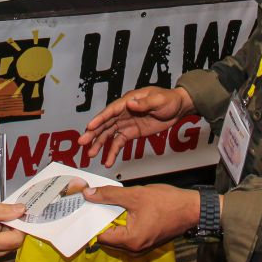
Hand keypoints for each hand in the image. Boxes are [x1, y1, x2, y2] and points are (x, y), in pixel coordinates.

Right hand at [77, 86, 194, 166]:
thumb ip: (145, 103)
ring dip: (99, 144)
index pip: (111, 111)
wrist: (179, 108)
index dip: (99, 119)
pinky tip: (107, 161)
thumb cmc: (169, 99)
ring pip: (109, 134)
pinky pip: (119, 143)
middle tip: (83, 142)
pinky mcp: (131, 132)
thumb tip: (130, 104)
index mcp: (128, 101)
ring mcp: (126, 123)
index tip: (89, 126)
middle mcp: (124, 112)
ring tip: (91, 154)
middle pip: (105, 123)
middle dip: (93, 133)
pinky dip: (112, 152)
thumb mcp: (159, 100)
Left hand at [83, 184, 199, 252]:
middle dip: (100, 220)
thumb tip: (88, 194)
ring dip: (110, 220)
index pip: (100, 236)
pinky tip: (119, 208)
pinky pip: (127, 234)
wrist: (193, 209)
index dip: (91, 221)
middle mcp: (134, 248)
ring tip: (104, 202)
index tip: (85, 207)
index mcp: (130, 240)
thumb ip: (110, 195)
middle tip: (91, 202)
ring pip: (117, 236)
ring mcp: (141, 247)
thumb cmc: (167, 202)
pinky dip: (121, 223)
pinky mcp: (146, 241)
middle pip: (108, 237)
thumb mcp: (135, 194)